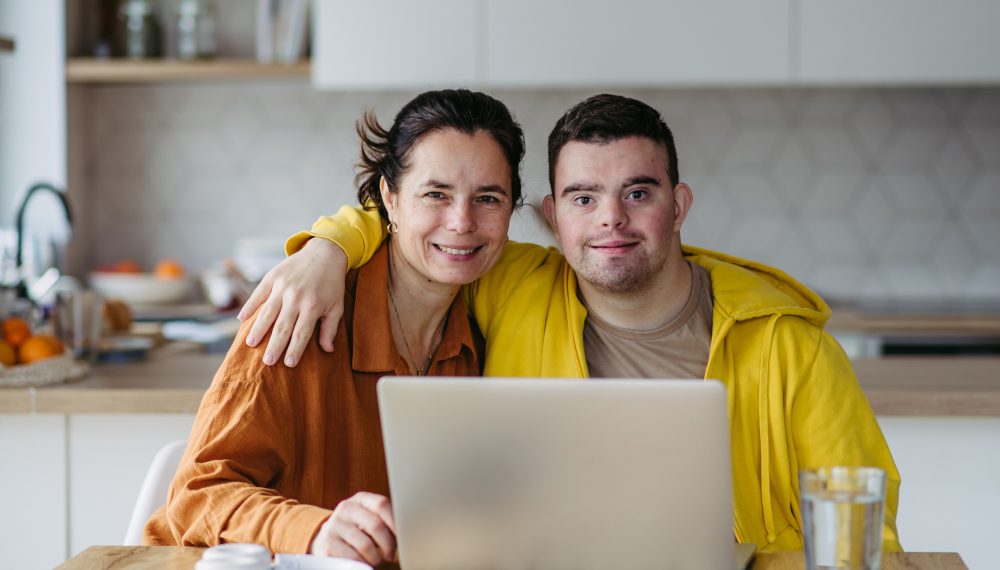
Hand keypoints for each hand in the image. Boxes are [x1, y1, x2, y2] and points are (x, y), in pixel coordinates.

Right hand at [238, 238, 348, 366]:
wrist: (325, 253)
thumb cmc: (332, 284)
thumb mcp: (337, 306)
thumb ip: (330, 328)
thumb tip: (328, 350)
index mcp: (313, 306)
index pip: (301, 334)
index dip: (295, 350)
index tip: (288, 364)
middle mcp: (296, 297)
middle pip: (282, 327)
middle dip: (274, 346)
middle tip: (267, 362)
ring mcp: (282, 286)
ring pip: (267, 312)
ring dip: (258, 329)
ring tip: (250, 344)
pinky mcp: (273, 277)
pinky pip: (258, 294)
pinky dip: (249, 306)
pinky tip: (242, 319)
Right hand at [309, 492, 396, 565]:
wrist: (328, 539)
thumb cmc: (358, 529)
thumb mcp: (369, 518)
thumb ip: (385, 519)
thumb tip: (406, 530)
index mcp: (361, 499)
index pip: (382, 504)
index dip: (395, 521)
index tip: (403, 536)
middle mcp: (346, 508)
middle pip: (375, 525)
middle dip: (388, 544)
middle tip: (390, 554)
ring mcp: (335, 524)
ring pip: (366, 545)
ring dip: (376, 557)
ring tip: (376, 559)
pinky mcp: (328, 542)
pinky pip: (353, 557)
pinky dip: (363, 563)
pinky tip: (364, 562)